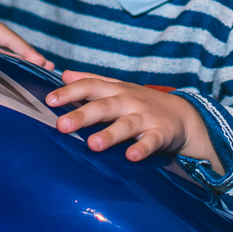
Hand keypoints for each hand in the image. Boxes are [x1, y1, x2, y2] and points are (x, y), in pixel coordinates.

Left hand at [0, 0, 52, 69]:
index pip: (5, 36)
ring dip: (18, 56)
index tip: (41, 61)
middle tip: (49, 68)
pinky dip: (2, 56)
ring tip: (36, 68)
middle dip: (28, 54)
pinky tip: (7, 65)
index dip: (23, 49)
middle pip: (9, 42)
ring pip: (1, 45)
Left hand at [46, 71, 222, 171]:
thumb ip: (92, 81)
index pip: (90, 86)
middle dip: (83, 115)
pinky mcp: (160, 133)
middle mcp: (128, 101)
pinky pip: (151, 142)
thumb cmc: (141, 103)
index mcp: (115, 90)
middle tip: (62, 125)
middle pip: (104, 106)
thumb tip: (64, 74)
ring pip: (126, 125)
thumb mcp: (118, 87)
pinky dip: (142, 148)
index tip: (50, 100)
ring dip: (110, 134)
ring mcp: (145, 117)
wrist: (182, 115)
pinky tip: (131, 156)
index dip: (70, 92)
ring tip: (93, 145)